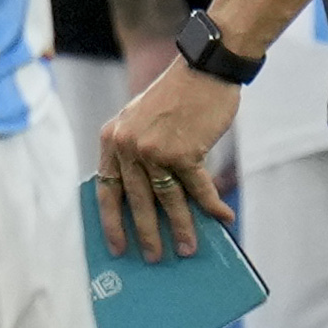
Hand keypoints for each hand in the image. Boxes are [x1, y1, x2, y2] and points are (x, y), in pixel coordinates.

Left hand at [95, 53, 239, 257]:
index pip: (106, 187)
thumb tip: (152, 197)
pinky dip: (211, 206)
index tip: (116, 244)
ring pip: (167, 200)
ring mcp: (153, 149)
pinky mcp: (183, 151)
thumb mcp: (142, 120)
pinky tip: (222, 219)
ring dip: (181, 228)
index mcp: (111, 138)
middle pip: (135, 201)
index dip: (111, 219)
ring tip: (188, 249)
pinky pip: (198, 188)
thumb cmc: (176, 96)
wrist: (203, 69)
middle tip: (152, 258)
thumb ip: (138, 152)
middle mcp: (127, 145)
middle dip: (146, 233)